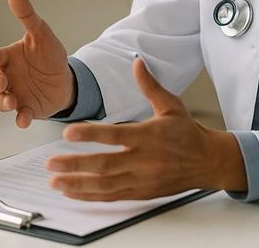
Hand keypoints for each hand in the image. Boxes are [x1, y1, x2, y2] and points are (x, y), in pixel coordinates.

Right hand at [0, 0, 73, 127]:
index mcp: (8, 58)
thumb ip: (26, 14)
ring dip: (3, 102)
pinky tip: (23, 119)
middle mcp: (7, 77)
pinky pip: (19, 116)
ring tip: (11, 101)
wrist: (67, 79)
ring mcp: (15, 94)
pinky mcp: (27, 109)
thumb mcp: (41, 33)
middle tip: (3, 82)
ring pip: (1, 101)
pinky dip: (19, 119)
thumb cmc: (49, 55)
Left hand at [44, 58, 247, 200]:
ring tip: (55, 181)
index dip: (90, 134)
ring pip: (105, 185)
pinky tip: (72, 192)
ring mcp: (141, 179)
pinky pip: (112, 197)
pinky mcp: (141, 192)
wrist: (207, 162)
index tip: (68, 133)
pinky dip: (90, 196)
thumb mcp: (171, 105)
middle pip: (105, 164)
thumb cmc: (187, 133)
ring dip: (78, 184)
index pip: (115, 135)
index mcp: (149, 136)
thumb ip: (150, 85)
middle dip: (76, 165)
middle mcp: (144, 160)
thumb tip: (136, 61)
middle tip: (51, 162)